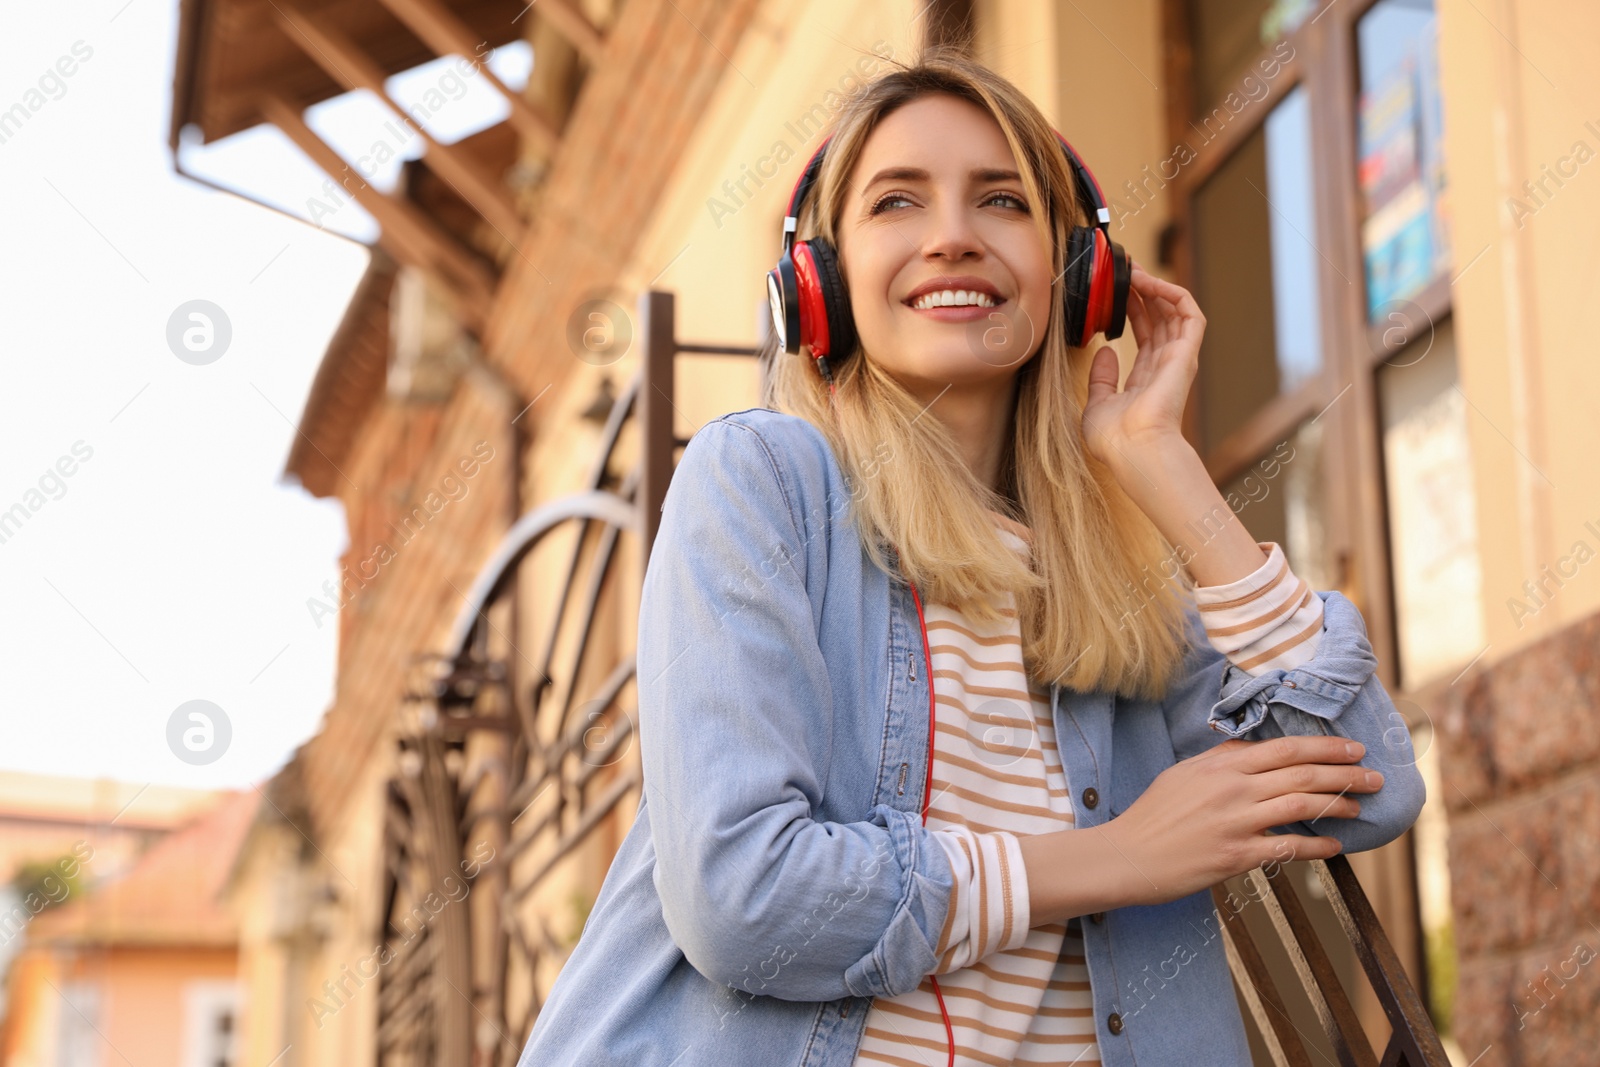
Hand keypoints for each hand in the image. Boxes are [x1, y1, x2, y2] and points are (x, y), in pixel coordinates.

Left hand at [1081, 261, 1205, 469]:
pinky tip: (1150, 282)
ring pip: (1174, 311)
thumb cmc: (1116, 438)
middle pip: (1160, 317)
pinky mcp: (1186, 354)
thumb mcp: (1098, 403)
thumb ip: (1102, 377)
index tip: (1116, 289)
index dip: (1132, 309)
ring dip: (1156, 287)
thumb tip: (1104, 351)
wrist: (1133, 449)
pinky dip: (1173, 293)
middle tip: (1124, 269)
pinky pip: (1189, 314)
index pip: (1145, 334)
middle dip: (1144, 291)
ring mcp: (1178, 359)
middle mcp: (1166, 366)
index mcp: (1147, 378)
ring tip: (1134, 270)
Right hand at [1099, 736, 1384, 907]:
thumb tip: (1252, 748)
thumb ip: (1221, 760)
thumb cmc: (1153, 814)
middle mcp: (1234, 788)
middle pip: (1302, 773)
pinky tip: (1335, 846)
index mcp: (1222, 765)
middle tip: (1373, 776)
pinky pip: (1288, 848)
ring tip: (1361, 807)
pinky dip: (1317, 846)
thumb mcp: (1184, 774)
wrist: (1129, 854)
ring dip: (1338, 805)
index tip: (1352, 748)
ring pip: (1302, 806)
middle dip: (1345, 773)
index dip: (1325, 747)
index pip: (1284, 748)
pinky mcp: (1237, 855)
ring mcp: (1237, 822)